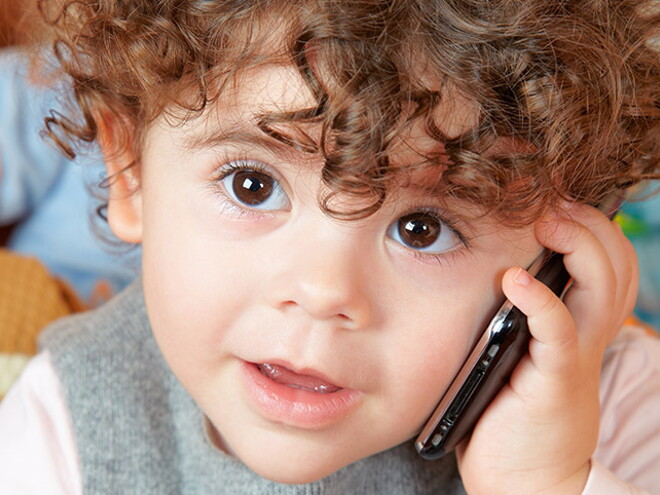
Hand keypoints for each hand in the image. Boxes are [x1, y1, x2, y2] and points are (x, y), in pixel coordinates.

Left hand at [456, 203, 638, 494]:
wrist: (524, 478)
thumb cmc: (512, 409)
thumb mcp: (522, 350)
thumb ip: (519, 312)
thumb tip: (490, 265)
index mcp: (581, 324)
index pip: (610, 260)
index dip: (592, 223)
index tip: (555, 198)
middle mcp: (589, 334)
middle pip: (615, 262)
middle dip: (589, 222)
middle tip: (551, 200)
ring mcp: (576, 355)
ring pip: (600, 284)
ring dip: (577, 243)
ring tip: (546, 220)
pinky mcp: (555, 379)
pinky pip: (558, 330)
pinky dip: (543, 301)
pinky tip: (517, 280)